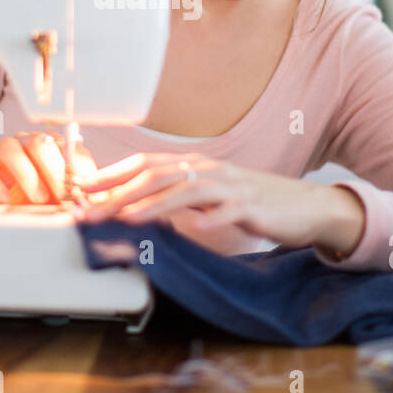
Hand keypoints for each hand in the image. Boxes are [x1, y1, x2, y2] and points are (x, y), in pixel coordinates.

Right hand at [0, 132, 97, 204]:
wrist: (30, 221)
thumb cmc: (58, 207)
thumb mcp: (79, 201)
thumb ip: (85, 193)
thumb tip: (85, 189)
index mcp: (56, 147)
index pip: (63, 141)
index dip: (71, 163)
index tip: (78, 187)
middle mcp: (29, 147)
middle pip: (36, 141)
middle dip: (50, 169)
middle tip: (59, 195)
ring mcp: (5, 160)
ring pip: (7, 147)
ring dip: (24, 173)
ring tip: (38, 199)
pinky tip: (5, 199)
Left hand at [76, 152, 366, 253]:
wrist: (309, 208)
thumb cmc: (256, 204)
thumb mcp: (212, 197)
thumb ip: (179, 198)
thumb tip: (137, 205)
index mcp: (198, 167)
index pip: (147, 165)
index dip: (114, 174)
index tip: (83, 187)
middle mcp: (211, 172)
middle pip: (158, 176)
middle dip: (120, 192)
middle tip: (91, 210)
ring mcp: (233, 188)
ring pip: (186, 191)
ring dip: (153, 205)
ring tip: (127, 217)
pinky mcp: (255, 208)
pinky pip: (230, 212)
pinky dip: (211, 219)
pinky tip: (195, 228)